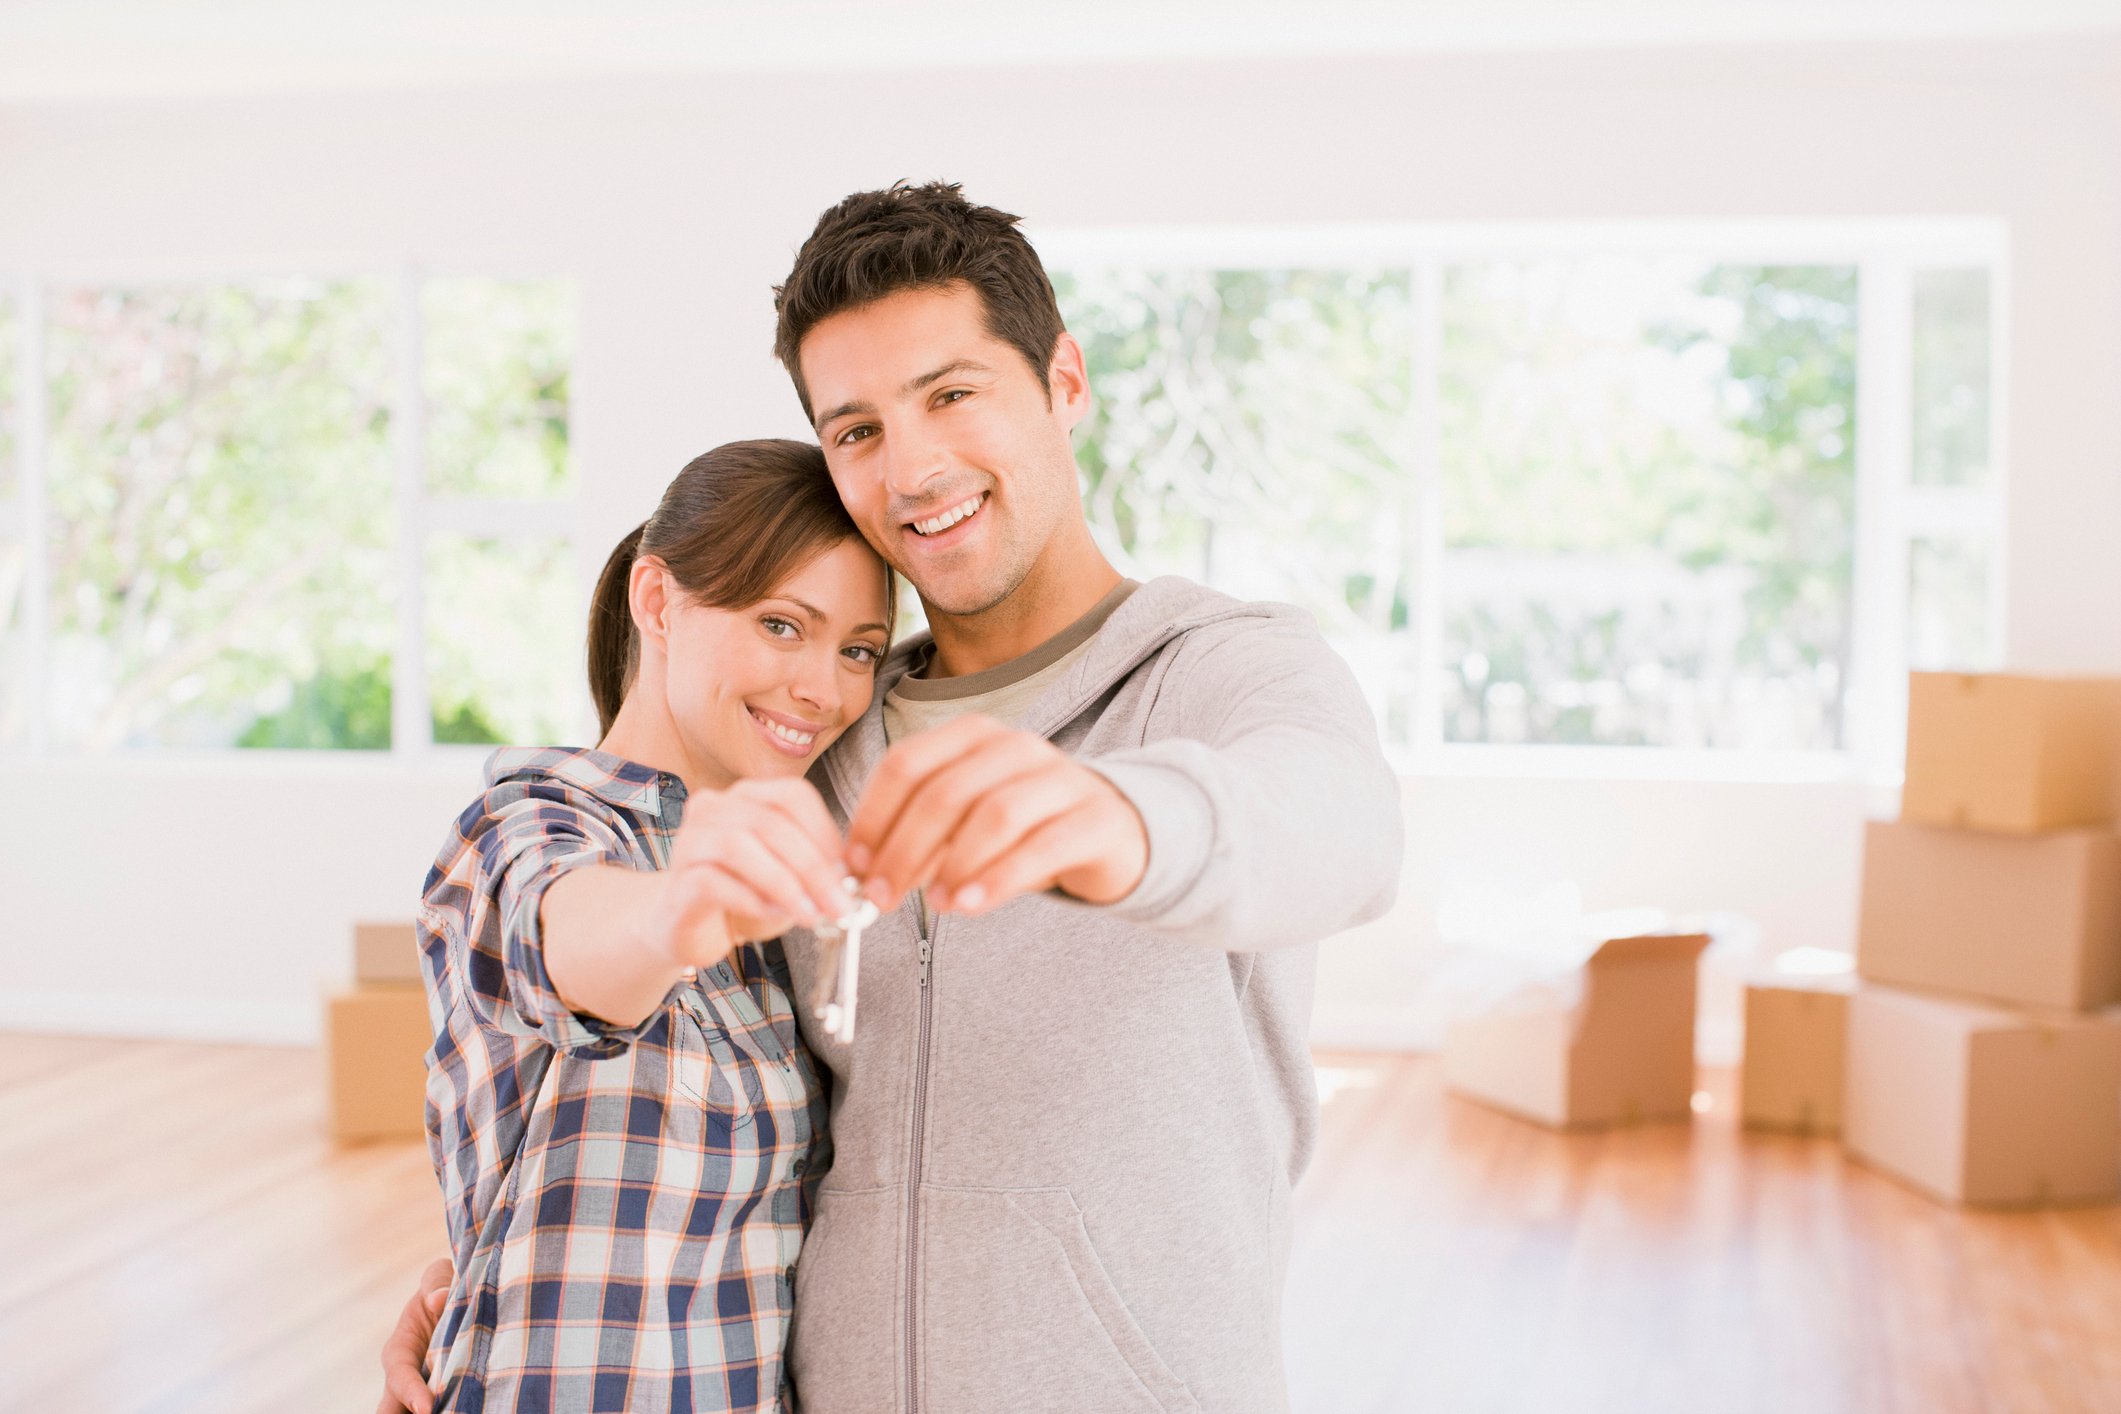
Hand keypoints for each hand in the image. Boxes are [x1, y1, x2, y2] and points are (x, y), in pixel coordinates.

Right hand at [375, 1255, 451, 1413]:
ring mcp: (426, 1390)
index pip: (399, 1376)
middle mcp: (408, 1377)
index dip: (411, 1393)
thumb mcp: (438, 1276)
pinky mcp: (448, 1395)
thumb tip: (439, 1299)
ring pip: (416, 1412)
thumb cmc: (445, 1285)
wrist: (464, 1296)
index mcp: (400, 1350)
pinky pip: (450, 1407)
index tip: (426, 1408)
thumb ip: (435, 1283)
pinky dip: (457, 1408)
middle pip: (395, 1410)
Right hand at [651, 777, 851, 964]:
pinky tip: (773, 915)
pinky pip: (713, 881)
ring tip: (810, 913)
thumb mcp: (790, 874)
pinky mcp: (678, 881)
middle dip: (812, 867)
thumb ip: (816, 866)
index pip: (792, 795)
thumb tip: (851, 877)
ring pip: (738, 845)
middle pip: (769, 822)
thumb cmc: (745, 894)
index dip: (824, 832)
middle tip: (839, 904)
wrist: (689, 925)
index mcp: (747, 796)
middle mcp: (714, 808)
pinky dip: (751, 900)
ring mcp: (690, 841)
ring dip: (783, 883)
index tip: (849, 872)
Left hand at [846, 715, 1147, 916]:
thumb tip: (863, 870)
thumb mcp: (966, 821)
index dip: (874, 816)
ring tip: (934, 905)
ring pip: (994, 814)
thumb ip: (919, 835)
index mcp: (974, 736)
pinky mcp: (1095, 818)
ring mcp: (1061, 778)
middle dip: (903, 850)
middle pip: (945, 792)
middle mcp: (1016, 747)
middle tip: (882, 897)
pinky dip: (998, 879)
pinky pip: (1041, 846)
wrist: (1113, 830)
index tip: (854, 864)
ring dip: (953, 865)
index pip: (907, 764)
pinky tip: (971, 905)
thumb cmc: (1025, 827)